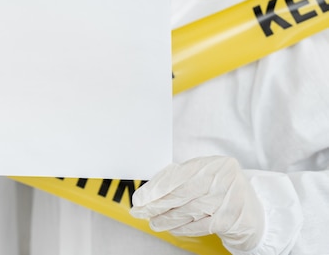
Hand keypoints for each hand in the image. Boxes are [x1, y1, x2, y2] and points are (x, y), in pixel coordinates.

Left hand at [130, 156, 264, 251]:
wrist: (253, 208)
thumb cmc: (221, 188)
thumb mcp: (202, 176)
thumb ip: (178, 179)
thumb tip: (148, 193)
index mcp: (212, 164)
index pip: (177, 176)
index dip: (155, 189)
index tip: (140, 199)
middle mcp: (222, 178)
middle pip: (181, 194)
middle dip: (156, 205)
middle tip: (140, 212)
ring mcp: (228, 199)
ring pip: (188, 211)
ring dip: (166, 219)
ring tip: (153, 222)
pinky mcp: (231, 219)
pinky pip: (200, 225)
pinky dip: (183, 228)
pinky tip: (172, 229)